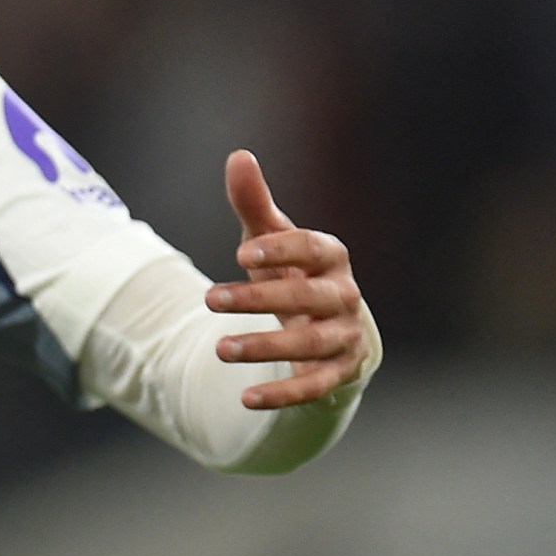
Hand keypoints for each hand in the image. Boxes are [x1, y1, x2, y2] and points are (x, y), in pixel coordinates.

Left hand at [205, 149, 371, 408]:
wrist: (327, 327)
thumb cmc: (292, 273)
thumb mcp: (271, 239)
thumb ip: (254, 203)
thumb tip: (239, 156)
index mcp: (331, 257)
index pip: (313, 248)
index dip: (282, 248)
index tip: (241, 252)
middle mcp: (345, 295)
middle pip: (308, 296)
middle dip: (258, 298)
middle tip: (208, 298)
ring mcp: (346, 336)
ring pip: (311, 342)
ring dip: (266, 345)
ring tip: (220, 349)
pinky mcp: (340, 373)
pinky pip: (315, 386)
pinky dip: (284, 394)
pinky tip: (246, 399)